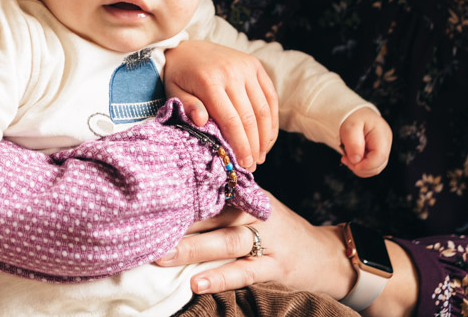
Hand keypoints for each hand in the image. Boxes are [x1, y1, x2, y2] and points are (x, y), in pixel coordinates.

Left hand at [158, 196, 418, 316]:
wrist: (325, 255)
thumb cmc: (279, 230)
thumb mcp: (254, 206)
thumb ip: (222, 197)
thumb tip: (175, 192)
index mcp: (245, 193)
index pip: (208, 185)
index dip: (178, 188)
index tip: (148, 190)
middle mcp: (254, 211)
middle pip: (211, 212)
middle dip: (176, 219)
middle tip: (142, 223)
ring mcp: (266, 239)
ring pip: (224, 241)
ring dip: (191, 247)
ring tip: (161, 253)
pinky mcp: (275, 266)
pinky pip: (243, 271)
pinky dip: (220, 277)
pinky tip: (197, 283)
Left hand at [164, 39, 277, 169]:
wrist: (186, 46)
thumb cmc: (178, 75)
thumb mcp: (173, 91)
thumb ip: (186, 106)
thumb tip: (201, 121)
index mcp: (210, 80)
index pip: (231, 120)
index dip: (240, 145)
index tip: (244, 164)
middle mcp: (231, 72)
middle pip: (250, 117)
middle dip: (254, 146)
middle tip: (253, 166)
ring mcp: (246, 67)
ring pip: (264, 108)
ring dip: (265, 136)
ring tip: (261, 155)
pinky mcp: (255, 65)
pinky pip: (270, 95)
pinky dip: (272, 118)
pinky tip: (268, 136)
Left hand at [339, 107, 391, 177]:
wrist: (355, 113)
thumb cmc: (353, 117)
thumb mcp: (350, 127)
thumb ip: (353, 143)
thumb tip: (356, 160)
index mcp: (382, 134)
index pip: (379, 156)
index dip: (365, 165)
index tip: (351, 162)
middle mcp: (386, 142)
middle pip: (378, 166)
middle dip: (361, 167)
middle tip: (346, 159)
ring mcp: (383, 148)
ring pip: (375, 168)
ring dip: (360, 168)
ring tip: (348, 158)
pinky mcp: (378, 152)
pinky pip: (372, 166)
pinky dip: (361, 166)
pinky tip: (353, 158)